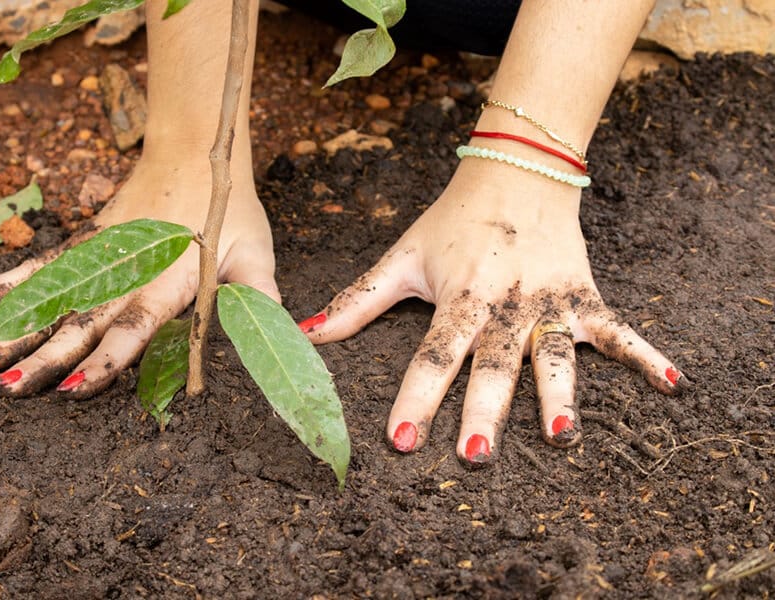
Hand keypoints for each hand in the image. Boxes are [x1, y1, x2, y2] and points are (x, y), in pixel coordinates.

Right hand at [0, 156, 278, 397]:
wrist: (196, 148)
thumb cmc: (230, 205)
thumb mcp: (255, 252)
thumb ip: (258, 295)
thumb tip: (287, 336)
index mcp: (169, 280)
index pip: (135, 324)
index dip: (108, 357)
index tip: (78, 385)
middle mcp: (128, 271)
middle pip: (82, 319)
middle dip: (47, 356)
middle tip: (11, 389)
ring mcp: (101, 255)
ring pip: (52, 296)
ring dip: (15, 327)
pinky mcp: (86, 242)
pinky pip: (39, 264)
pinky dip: (3, 281)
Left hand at [301, 159, 686, 463]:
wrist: (516, 169)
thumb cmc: (453, 221)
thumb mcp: (402, 257)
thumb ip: (356, 301)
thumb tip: (303, 332)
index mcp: (459, 298)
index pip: (432, 354)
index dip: (415, 397)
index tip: (399, 440)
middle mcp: (504, 305)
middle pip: (492, 363)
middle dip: (483, 409)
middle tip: (473, 456)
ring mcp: (549, 301)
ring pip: (555, 352)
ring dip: (560, 392)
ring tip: (562, 434)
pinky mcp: (584, 294)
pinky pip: (618, 328)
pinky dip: (645, 354)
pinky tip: (673, 383)